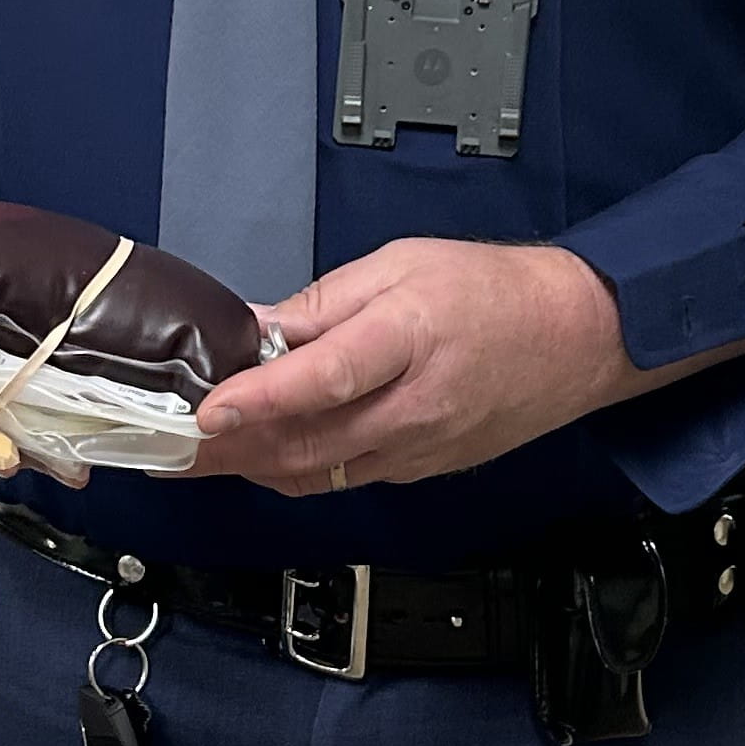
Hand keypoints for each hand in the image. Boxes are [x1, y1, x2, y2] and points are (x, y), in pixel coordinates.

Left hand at [186, 240, 640, 496]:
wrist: (578, 339)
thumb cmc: (495, 292)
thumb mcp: (402, 266)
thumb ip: (324, 302)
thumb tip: (259, 328)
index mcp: (408, 338)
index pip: (324, 377)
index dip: (261, 399)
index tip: (208, 409)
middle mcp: (413, 406)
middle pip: (307, 443)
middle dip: (228, 450)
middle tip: (166, 447)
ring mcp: (419, 447)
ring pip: (319, 473)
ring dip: (253, 468)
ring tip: (195, 459)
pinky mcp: (422, 469)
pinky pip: (345, 479)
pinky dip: (295, 473)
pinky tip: (260, 459)